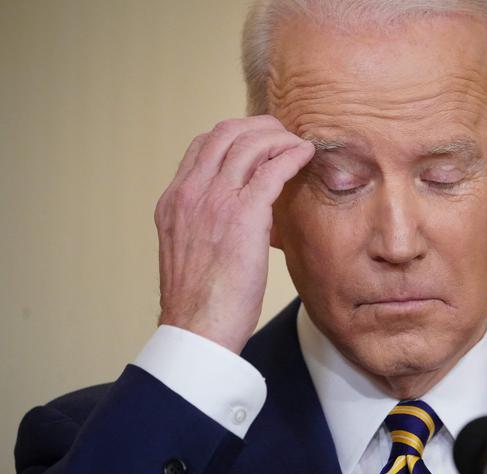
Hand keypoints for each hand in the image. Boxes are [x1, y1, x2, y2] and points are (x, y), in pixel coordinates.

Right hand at [154, 115, 314, 352]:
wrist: (196, 327)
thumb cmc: (198, 299)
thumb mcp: (188, 250)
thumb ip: (203, 222)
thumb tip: (234, 214)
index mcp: (174, 200)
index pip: (202, 146)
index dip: (233, 135)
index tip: (256, 141)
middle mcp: (190, 192)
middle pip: (224, 133)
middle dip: (257, 127)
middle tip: (281, 134)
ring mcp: (214, 200)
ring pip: (249, 144)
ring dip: (278, 138)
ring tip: (297, 144)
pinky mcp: (243, 214)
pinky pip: (272, 168)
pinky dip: (291, 155)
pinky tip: (305, 155)